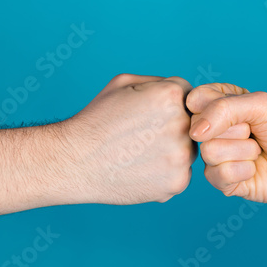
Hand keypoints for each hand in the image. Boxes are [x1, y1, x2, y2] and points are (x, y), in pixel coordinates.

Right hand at [60, 74, 196, 204]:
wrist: (74, 161)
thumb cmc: (96, 120)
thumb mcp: (124, 83)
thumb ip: (160, 83)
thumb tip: (185, 95)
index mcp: (171, 96)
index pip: (189, 97)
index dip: (167, 106)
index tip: (146, 116)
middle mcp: (183, 125)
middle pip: (192, 125)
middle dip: (172, 128)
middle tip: (141, 136)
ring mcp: (182, 157)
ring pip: (187, 150)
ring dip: (171, 152)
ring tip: (139, 153)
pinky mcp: (177, 183)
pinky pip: (180, 173)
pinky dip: (164, 173)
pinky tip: (140, 169)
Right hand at [186, 83, 266, 212]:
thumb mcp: (262, 106)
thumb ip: (225, 108)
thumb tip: (195, 132)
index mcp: (220, 104)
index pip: (197, 100)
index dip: (218, 108)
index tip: (245, 113)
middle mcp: (213, 129)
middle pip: (201, 127)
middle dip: (237, 130)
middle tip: (255, 133)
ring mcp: (215, 156)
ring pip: (210, 151)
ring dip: (244, 152)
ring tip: (257, 152)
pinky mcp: (220, 180)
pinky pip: (218, 174)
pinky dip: (244, 171)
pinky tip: (254, 169)